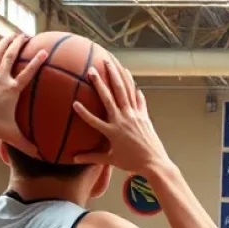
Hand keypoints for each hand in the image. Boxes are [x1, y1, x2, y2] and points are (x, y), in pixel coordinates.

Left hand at [0, 35, 45, 154]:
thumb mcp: (14, 136)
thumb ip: (29, 144)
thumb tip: (42, 155)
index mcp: (12, 90)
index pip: (28, 72)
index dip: (37, 62)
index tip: (44, 52)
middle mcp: (1, 79)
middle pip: (10, 55)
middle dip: (18, 42)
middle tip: (26, 35)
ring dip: (4, 42)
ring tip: (11, 35)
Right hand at [72, 60, 171, 175]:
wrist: (154, 163)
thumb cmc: (132, 163)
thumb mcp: (111, 160)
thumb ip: (92, 157)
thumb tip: (74, 159)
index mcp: (112, 132)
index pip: (93, 120)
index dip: (83, 112)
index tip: (74, 102)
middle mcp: (122, 121)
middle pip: (109, 98)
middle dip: (99, 83)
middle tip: (92, 69)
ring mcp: (134, 117)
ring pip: (124, 93)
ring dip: (117, 77)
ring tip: (112, 64)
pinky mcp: (144, 116)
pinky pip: (138, 100)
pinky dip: (134, 89)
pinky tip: (131, 79)